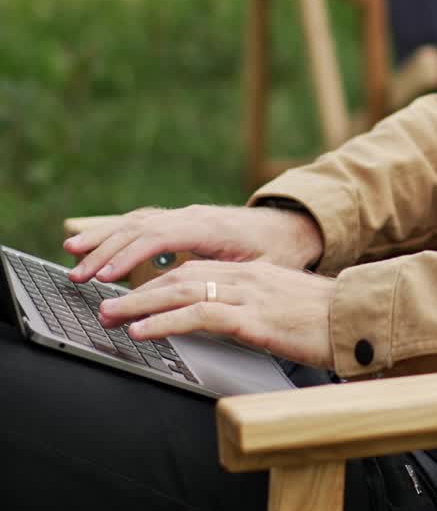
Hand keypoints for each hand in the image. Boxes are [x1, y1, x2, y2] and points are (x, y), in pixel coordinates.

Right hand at [65, 204, 323, 284]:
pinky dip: (113, 232)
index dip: (131, 256)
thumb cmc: (278, 250)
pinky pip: (141, 222)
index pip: (161, 237)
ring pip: (136, 222)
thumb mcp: (262, 267)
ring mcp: (184, 216)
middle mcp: (193, 216)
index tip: (106, 277)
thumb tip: (203, 295)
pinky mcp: (179, 221)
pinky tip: (89, 241)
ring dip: (102, 239)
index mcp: (211, 226)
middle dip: (105, 252)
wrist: (291, 226)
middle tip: (78, 277)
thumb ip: (231, 278)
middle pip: (140, 229)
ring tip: (71, 255)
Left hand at [98, 259, 335, 367]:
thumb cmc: (331, 320)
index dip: (160, 282)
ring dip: (140, 304)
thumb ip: (262, 309)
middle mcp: (248, 277)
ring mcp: (249, 295)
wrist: (360, 318)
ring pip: (181, 291)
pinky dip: (164, 322)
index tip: (133, 295)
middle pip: (181, 276)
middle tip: (108, 305)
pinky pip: (198, 316)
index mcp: (255, 274)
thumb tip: (242, 323)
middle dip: (140, 290)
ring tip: (111, 317)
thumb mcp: (290, 308)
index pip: (196, 272)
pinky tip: (142, 331)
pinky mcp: (252, 317)